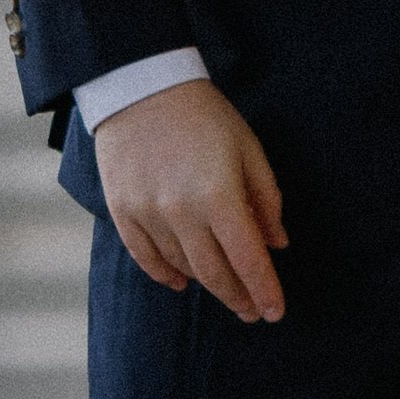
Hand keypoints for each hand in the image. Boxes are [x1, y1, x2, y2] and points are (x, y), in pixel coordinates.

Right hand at [92, 78, 288, 321]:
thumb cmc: (205, 115)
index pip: (248, 260)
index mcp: (219, 196)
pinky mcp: (121, 211)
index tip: (276, 312)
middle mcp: (182, 212)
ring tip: (226, 289)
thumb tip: (277, 244)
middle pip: (215, 274)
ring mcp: (147, 215)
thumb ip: (266, 199)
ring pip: (182, 268)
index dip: (265, 290)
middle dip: (239, 298)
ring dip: (207, 284)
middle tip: (253, 312)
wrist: (142, 86)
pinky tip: (182, 283)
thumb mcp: (248, 148)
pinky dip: (165, 275)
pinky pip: (146, 258)